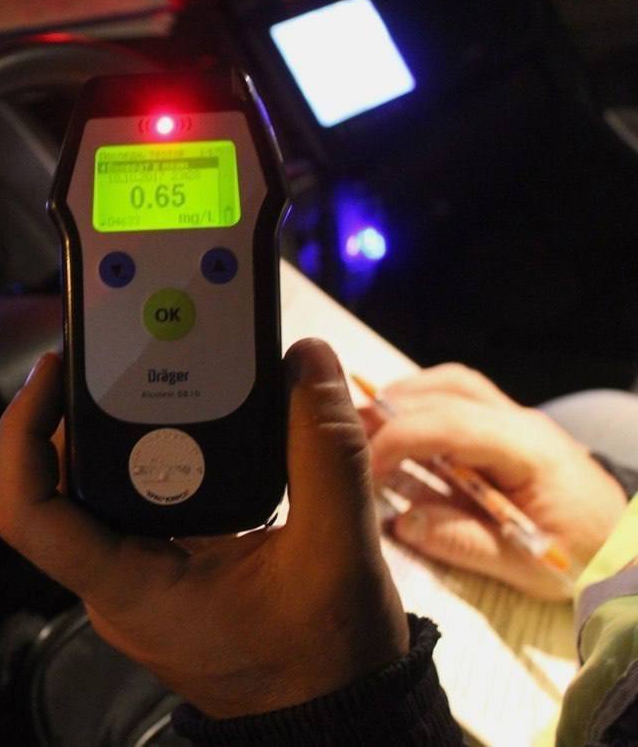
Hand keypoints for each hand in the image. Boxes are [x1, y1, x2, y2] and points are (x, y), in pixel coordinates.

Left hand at [0, 339, 407, 718]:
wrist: (342, 720)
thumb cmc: (326, 667)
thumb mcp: (337, 555)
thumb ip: (324, 453)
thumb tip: (307, 364)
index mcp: (130, 589)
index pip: (30, 513)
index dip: (21, 434)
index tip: (52, 372)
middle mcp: (119, 583)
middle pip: (58, 485)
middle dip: (73, 412)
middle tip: (106, 354)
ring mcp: (139, 579)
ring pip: (96, 492)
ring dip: (113, 430)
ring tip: (142, 371)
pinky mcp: (167, 570)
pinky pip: (138, 503)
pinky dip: (152, 454)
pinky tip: (185, 417)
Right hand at [364, 364, 627, 600]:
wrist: (629, 547)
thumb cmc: (585, 557)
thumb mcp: (526, 567)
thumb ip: (462, 542)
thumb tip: (401, 521)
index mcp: (529, 452)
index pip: (450, 425)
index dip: (397, 439)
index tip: (362, 468)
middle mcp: (521, 423)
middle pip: (445, 391)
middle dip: (388, 411)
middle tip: (343, 438)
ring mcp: (515, 420)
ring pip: (450, 384)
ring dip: (402, 400)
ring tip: (361, 428)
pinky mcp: (506, 429)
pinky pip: (456, 400)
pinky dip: (418, 407)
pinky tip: (393, 433)